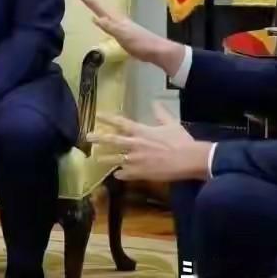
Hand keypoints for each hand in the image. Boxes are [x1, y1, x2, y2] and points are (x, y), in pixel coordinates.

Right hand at [73, 0, 184, 73]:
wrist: (156, 50)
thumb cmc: (140, 43)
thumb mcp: (122, 35)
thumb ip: (109, 27)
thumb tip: (94, 18)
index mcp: (115, 19)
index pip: (97, 6)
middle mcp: (117, 19)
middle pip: (100, 6)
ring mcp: (121, 25)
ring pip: (104, 12)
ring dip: (95, 7)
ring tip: (87, 2)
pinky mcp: (124, 33)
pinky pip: (108, 22)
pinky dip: (101, 18)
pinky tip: (101, 21)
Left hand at [85, 102, 211, 181]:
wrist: (188, 159)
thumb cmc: (181, 141)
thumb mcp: (172, 123)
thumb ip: (161, 113)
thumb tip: (155, 102)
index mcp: (142, 131)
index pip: (121, 123)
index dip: (108, 118)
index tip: (97, 115)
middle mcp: (135, 144)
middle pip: (112, 140)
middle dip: (98, 138)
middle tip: (87, 137)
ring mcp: (136, 160)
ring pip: (115, 159)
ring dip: (105, 159)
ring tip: (96, 159)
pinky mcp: (140, 173)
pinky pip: (126, 174)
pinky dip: (121, 174)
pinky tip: (117, 175)